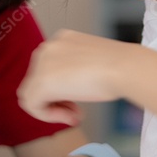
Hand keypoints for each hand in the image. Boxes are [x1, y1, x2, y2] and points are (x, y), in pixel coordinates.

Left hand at [18, 30, 139, 123]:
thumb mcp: (92, 63)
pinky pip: (33, 105)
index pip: (48, 69)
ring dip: (53, 109)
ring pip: (32, 94)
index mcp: (61, 39)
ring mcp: (42, 64)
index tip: (78, 101)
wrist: (124, 67)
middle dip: (57, 100)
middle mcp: (48, 48)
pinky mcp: (41, 82)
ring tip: (75, 116)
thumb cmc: (119, 67)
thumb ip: (75, 71)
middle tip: (77, 111)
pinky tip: (70, 117)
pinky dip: (49, 116)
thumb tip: (66, 90)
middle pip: (38, 82)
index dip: (62, 90)